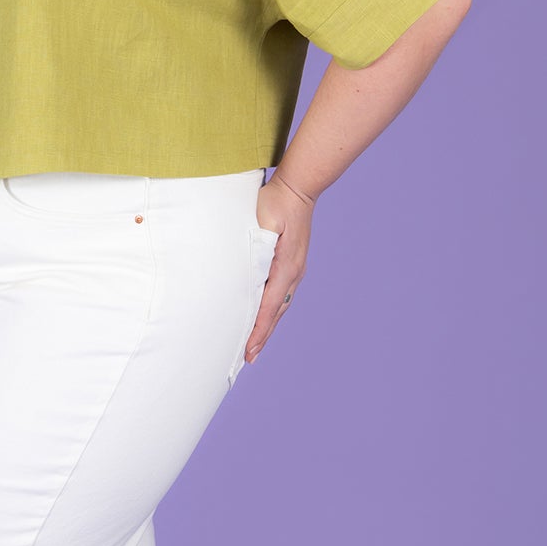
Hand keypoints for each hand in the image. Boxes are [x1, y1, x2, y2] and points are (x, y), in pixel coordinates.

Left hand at [246, 172, 312, 364]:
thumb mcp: (264, 220)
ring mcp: (296, 269)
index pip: (268, 307)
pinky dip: (272, 311)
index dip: (258, 330)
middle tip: (248, 357)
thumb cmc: (276, 200)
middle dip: (262, 336)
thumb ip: (258, 244)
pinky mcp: (293, 264)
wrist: (298, 188)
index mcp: (286, 267)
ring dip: (268, 326)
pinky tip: (266, 317)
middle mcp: (294, 273)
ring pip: (280, 306)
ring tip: (255, 344)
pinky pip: (281, 295)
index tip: (248, 349)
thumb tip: (251, 270)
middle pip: (276, 313)